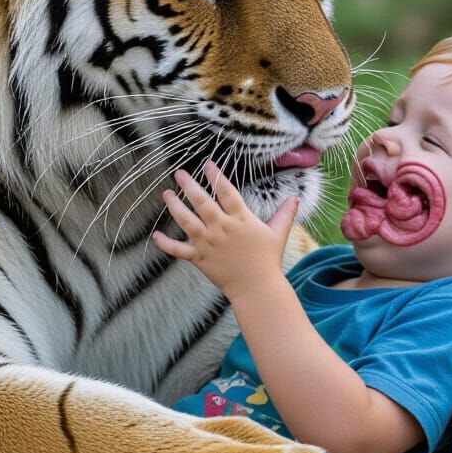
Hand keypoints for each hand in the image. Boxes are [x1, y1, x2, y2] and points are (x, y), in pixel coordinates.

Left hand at [152, 160, 298, 300]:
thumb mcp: (278, 233)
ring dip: (174, 206)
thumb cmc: (268, 260)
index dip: (216, 176)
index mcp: (240, 219)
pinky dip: (166, 244)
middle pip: (202, 202)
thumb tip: (295, 197)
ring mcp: (208, 243)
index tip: (207, 164)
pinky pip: (179, 250)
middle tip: (178, 173)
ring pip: (186, 221)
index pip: (226, 192)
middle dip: (189, 185)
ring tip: (166, 194)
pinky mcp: (200, 258)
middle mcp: (222, 228)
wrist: (257, 288)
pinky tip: (155, 235)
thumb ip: (285, 214)